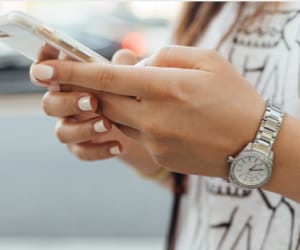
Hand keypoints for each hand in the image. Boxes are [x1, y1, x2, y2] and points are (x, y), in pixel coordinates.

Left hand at [30, 46, 264, 177]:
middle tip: (94, 79)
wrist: (254, 144)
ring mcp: (155, 141)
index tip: (44, 70)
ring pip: (117, 118)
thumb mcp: (207, 61)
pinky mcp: (159, 156)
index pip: (107, 77)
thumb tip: (136, 64)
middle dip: (93, 88)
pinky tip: (164, 117)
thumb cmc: (235, 98)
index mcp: (166, 87)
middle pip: (104, 100)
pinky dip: (139, 121)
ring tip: (146, 96)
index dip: (72, 72)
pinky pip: (135, 135)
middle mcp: (154, 117)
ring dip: (120, 104)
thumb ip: (165, 56)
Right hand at [32, 48, 138, 159]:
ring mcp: (72, 126)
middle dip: (68, 102)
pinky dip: (98, 150)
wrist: (139, 127)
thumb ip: (124, 67)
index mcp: (71, 81)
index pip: (47, 69)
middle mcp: (65, 103)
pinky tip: (118, 146)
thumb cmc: (127, 95)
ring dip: (83, 129)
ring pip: (62, 132)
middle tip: (93, 101)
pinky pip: (80, 152)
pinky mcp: (82, 146)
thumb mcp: (128, 79)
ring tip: (108, 125)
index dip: (44, 62)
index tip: (51, 59)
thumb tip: (124, 56)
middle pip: (50, 103)